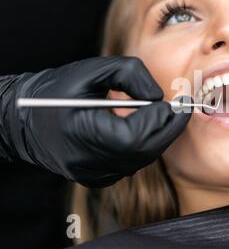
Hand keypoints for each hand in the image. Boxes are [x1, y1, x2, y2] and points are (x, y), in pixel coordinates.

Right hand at [0, 56, 191, 186]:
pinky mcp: (96, 178)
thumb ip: (131, 74)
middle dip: (169, 129)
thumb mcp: (94, 70)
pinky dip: (145, 147)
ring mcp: (91, 174)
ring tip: (166, 116)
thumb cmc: (58, 90)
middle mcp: (87, 161)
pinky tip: (144, 129)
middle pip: (144, 152)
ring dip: (159, 137)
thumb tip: (158, 96)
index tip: (178, 102)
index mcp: (83, 134)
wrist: (26, 119)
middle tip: (182, 110)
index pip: (136, 137)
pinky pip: (131, 165)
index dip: (161, 120)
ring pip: (141, 160)